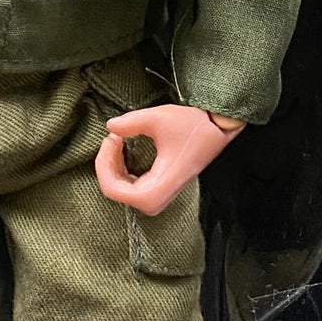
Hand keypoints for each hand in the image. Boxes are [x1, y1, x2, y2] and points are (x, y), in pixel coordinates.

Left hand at [94, 104, 243, 215]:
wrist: (217, 130)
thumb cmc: (193, 126)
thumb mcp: (159, 118)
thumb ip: (131, 122)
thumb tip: (110, 126)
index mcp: (155, 191)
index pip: (112, 189)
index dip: (104, 163)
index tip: (112, 138)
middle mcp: (155, 201)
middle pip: (114, 190)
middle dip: (107, 162)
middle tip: (113, 136)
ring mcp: (157, 198)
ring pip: (120, 190)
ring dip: (112, 165)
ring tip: (117, 140)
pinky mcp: (158, 191)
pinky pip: (129, 186)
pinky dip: (121, 169)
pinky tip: (122, 150)